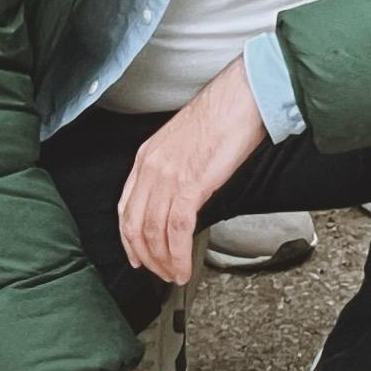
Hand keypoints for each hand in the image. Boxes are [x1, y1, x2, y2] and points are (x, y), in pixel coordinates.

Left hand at [114, 60, 267, 285]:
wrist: (244, 95)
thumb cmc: (224, 112)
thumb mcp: (186, 141)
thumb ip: (176, 168)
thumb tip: (183, 195)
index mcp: (148, 156)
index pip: (126, 207)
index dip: (129, 238)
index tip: (137, 255)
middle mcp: (151, 167)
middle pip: (135, 225)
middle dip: (145, 256)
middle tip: (158, 273)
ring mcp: (168, 176)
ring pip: (154, 232)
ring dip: (163, 261)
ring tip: (175, 275)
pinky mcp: (190, 184)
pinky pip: (177, 230)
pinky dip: (178, 255)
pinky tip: (184, 266)